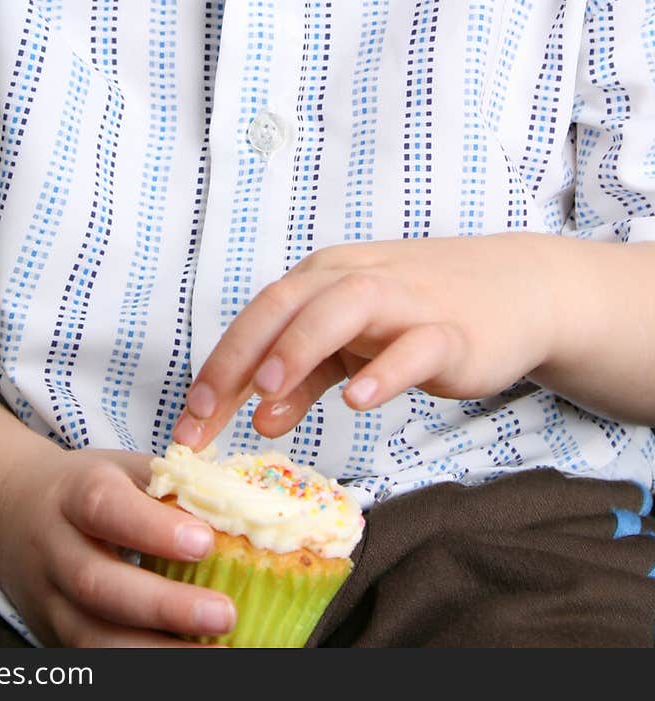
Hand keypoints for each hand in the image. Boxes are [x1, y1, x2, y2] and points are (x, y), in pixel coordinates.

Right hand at [0, 441, 235, 645]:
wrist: (7, 511)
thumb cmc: (85, 488)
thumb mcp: (121, 469)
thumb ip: (171, 485)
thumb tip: (239, 507)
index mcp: (73, 493)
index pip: (106, 508)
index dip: (153, 528)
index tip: (205, 542)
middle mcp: (53, 548)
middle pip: (97, 583)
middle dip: (162, 606)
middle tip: (224, 615)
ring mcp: (47, 600)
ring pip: (91, 637)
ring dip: (155, 653)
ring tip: (214, 656)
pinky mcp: (51, 637)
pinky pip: (92, 661)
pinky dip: (139, 667)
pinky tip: (185, 664)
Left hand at [173, 233, 563, 447]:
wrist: (513, 291)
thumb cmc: (418, 314)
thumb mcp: (351, 344)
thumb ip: (305, 378)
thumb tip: (258, 418)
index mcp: (323, 279)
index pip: (258, 317)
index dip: (219, 366)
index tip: (188, 421)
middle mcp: (355, 280)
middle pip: (285, 306)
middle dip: (240, 359)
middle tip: (205, 414)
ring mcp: (404, 302)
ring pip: (343, 309)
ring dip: (300, 347)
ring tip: (267, 392)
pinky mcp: (450, 331)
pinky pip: (414, 346)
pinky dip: (385, 370)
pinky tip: (360, 400)